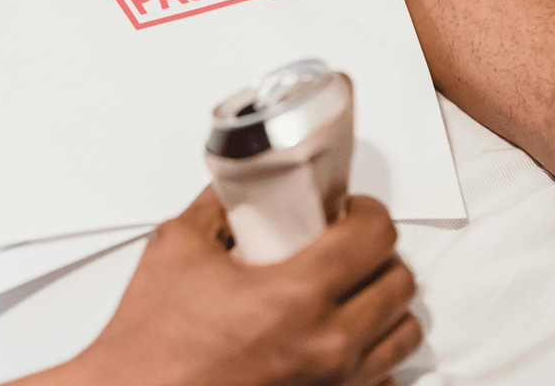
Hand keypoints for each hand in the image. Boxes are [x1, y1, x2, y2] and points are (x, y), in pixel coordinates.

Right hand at [68, 188, 419, 385]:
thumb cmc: (151, 342)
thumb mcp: (177, 246)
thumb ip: (216, 206)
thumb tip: (238, 188)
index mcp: (294, 295)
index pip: (374, 237)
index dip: (367, 212)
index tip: (351, 210)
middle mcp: (326, 343)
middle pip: (400, 283)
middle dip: (379, 254)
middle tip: (348, 244)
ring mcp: (332, 382)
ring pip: (403, 333)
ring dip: (384, 303)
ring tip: (352, 289)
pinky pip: (384, 379)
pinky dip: (372, 354)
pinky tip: (340, 338)